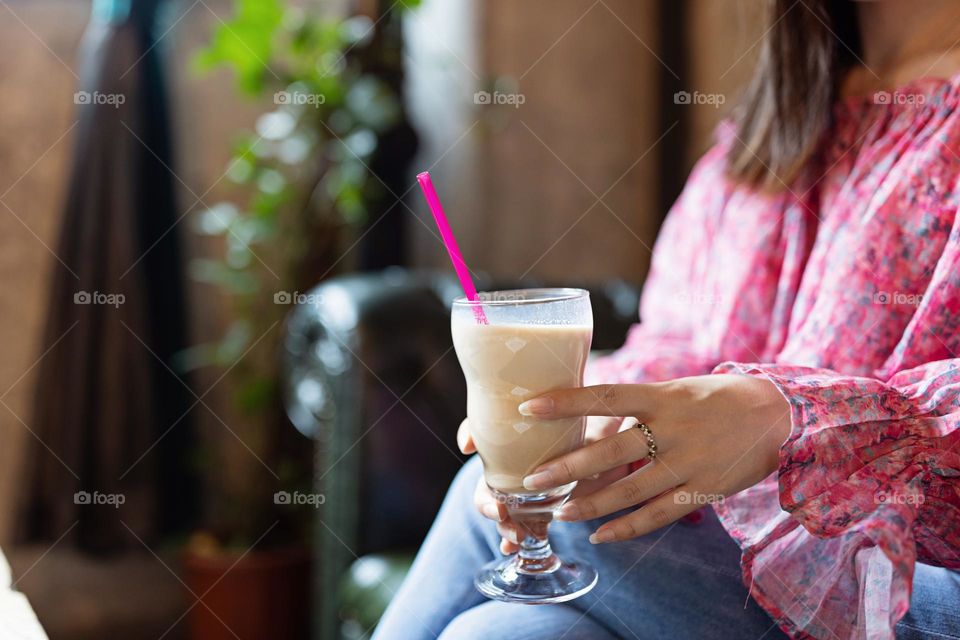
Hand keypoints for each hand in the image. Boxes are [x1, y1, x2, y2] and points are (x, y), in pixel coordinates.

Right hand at [459, 416, 631, 553]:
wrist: (565, 419)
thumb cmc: (526, 420)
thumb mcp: (501, 421)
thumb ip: (478, 428)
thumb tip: (465, 446)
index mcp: (496, 476)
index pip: (484, 498)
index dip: (487, 507)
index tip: (499, 511)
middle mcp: (511, 492)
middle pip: (502, 519)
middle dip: (506, 530)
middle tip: (517, 534)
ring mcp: (532, 500)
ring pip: (522, 525)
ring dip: (521, 536)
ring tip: (527, 540)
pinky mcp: (553, 502)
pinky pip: (543, 523)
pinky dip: (540, 534)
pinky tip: (543, 540)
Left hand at [517, 375, 789, 543]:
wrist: (778, 414)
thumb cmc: (717, 397)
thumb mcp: (677, 388)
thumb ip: (639, 404)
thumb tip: (590, 417)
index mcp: (663, 396)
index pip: (606, 396)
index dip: (566, 402)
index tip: (529, 408)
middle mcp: (673, 430)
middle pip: (611, 453)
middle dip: (568, 467)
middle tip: (532, 479)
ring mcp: (689, 463)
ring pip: (630, 491)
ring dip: (591, 504)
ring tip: (560, 513)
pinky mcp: (704, 492)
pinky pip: (658, 516)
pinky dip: (627, 528)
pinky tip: (601, 536)